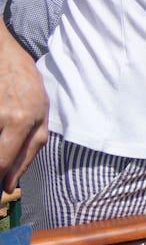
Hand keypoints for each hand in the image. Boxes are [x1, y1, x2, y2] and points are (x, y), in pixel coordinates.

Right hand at [0, 43, 47, 190]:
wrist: (2, 53)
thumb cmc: (25, 82)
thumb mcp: (42, 110)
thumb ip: (33, 145)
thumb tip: (14, 180)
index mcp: (25, 119)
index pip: (9, 160)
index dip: (4, 179)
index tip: (3, 191)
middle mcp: (7, 115)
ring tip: (4, 143)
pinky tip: (0, 128)